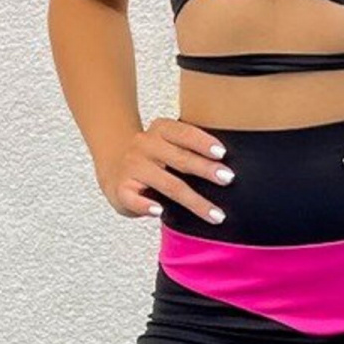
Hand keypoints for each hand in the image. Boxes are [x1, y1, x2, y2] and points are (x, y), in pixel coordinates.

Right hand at [100, 116, 235, 222]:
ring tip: (215, 214)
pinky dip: (146, 205)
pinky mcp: (122, 189)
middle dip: (206, 169)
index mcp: (160, 130)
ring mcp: (132, 167)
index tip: (222, 153)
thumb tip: (227, 166)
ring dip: (194, 201)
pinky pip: (134, 198)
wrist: (115, 167)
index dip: (203, 142)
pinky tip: (160, 211)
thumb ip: (190, 148)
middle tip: (228, 178)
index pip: (184, 133)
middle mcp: (145, 145)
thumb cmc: (154, 159)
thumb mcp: (169, 143)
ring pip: (168, 184)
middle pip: (180, 158)